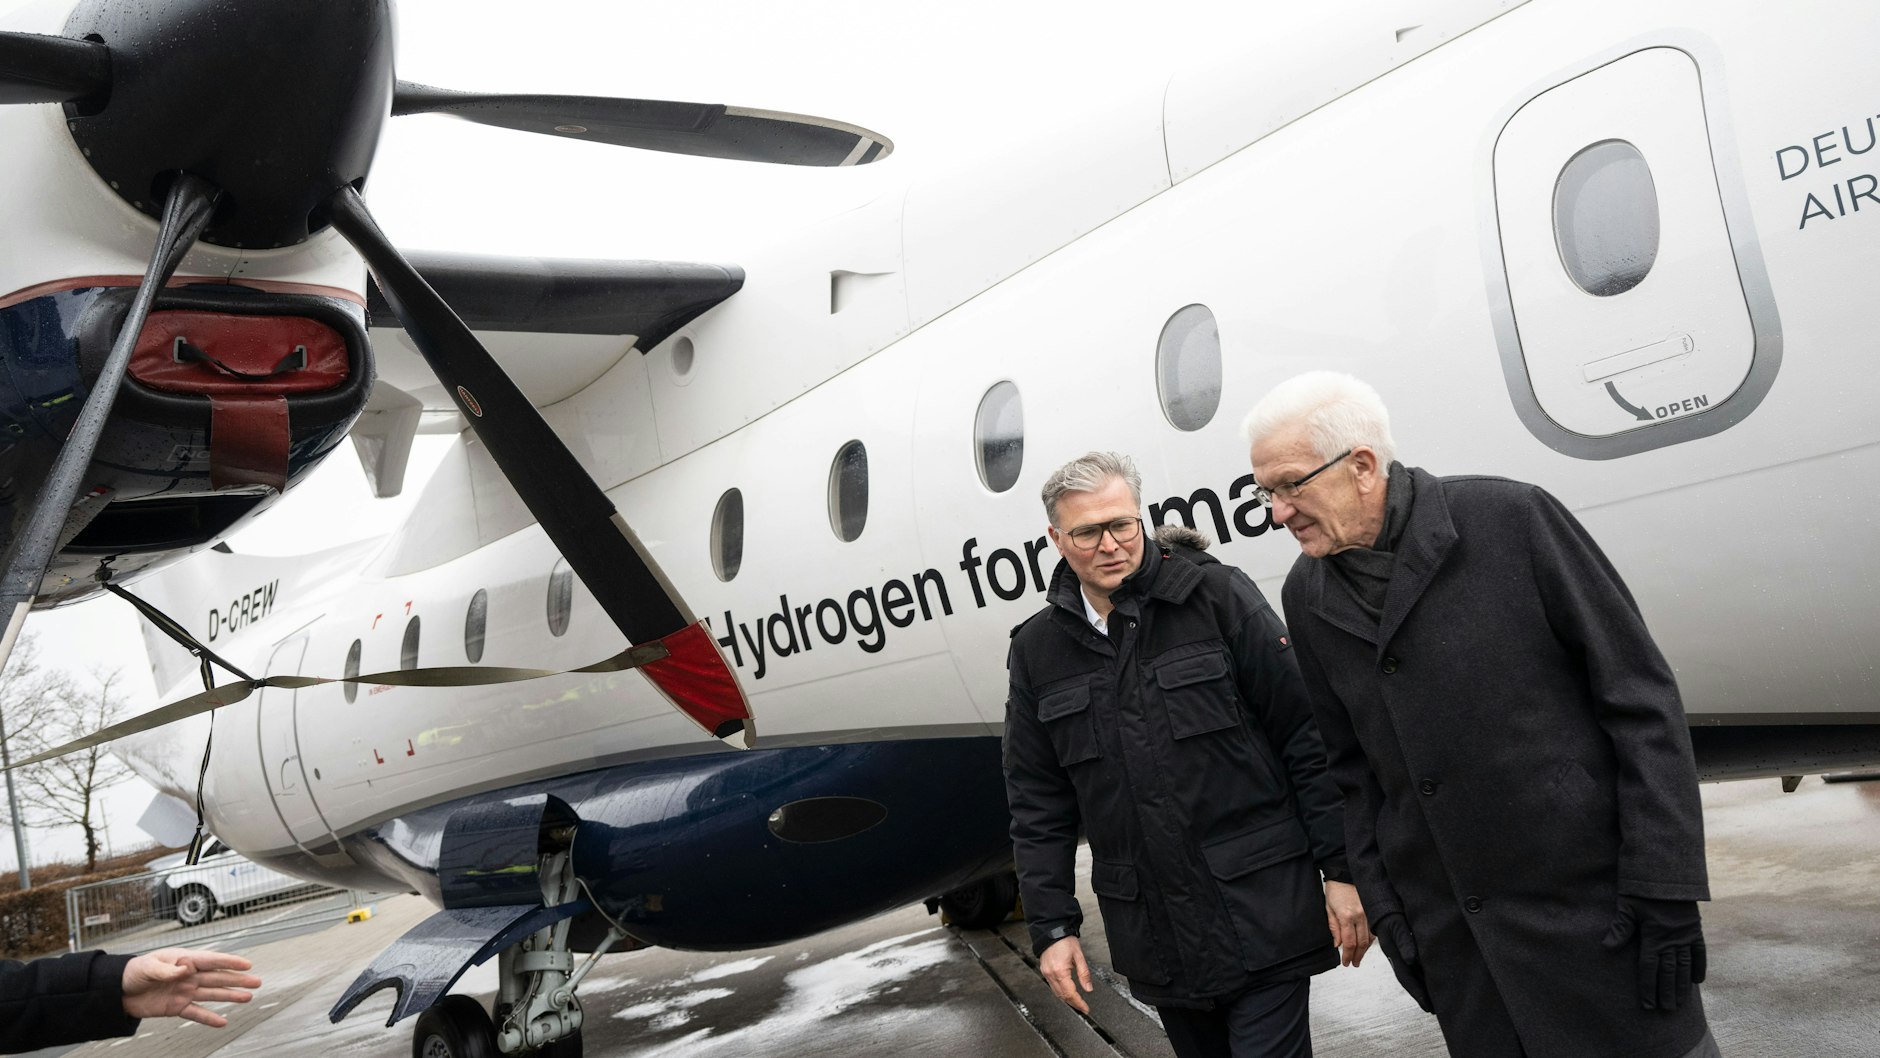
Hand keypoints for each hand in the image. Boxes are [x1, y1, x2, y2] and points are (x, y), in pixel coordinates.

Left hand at [121, 948, 261, 1026]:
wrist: (117, 991)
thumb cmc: (133, 972)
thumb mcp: (149, 966)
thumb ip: (168, 970)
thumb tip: (186, 970)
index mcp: (183, 961)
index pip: (211, 960)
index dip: (230, 962)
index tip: (247, 964)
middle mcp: (188, 976)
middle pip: (217, 978)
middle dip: (237, 980)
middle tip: (256, 982)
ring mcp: (185, 992)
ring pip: (212, 995)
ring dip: (230, 996)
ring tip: (247, 997)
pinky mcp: (177, 1007)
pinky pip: (196, 1013)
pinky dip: (209, 1018)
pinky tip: (223, 1021)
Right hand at [1038, 936, 1093, 1013]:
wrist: (1051, 931)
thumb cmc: (1065, 940)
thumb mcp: (1079, 956)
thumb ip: (1084, 974)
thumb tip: (1088, 988)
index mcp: (1060, 971)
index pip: (1070, 993)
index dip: (1079, 1003)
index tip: (1086, 1008)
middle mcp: (1051, 974)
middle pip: (1063, 996)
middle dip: (1074, 1003)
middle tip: (1083, 1008)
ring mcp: (1046, 973)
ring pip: (1056, 993)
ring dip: (1067, 999)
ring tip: (1076, 1002)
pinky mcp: (1044, 971)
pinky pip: (1052, 986)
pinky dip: (1060, 992)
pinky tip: (1066, 993)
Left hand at [1323, 880, 1372, 966]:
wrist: (1345, 873)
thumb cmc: (1335, 890)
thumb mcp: (1328, 909)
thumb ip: (1334, 928)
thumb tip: (1338, 945)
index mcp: (1346, 916)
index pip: (1349, 942)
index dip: (1348, 955)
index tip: (1346, 962)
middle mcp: (1360, 916)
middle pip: (1361, 943)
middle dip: (1357, 956)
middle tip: (1353, 963)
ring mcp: (1368, 913)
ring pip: (1370, 938)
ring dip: (1365, 950)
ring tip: (1359, 958)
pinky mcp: (1373, 910)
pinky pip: (1374, 929)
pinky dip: (1371, 940)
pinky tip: (1366, 945)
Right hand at [1373, 913, 1432, 1012]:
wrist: (1382, 900)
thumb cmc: (1390, 911)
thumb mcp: (1398, 924)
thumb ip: (1405, 940)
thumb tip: (1411, 960)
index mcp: (1394, 953)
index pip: (1407, 978)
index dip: (1417, 993)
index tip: (1428, 1006)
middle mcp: (1397, 955)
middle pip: (1409, 979)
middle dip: (1421, 994)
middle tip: (1433, 1008)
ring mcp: (1400, 951)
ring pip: (1412, 972)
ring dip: (1422, 985)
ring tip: (1434, 997)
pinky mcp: (1405, 945)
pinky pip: (1414, 963)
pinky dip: (1422, 972)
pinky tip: (1429, 976)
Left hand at [1602, 896, 1705, 1010]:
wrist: (1668, 872)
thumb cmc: (1642, 888)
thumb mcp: (1627, 905)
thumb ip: (1620, 927)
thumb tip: (1606, 947)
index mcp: (1654, 935)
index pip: (1650, 967)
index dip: (1648, 987)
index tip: (1647, 1004)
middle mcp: (1672, 939)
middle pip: (1669, 971)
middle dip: (1666, 992)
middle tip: (1666, 1010)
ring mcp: (1686, 935)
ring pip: (1685, 966)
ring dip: (1682, 985)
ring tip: (1680, 1003)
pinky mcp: (1695, 929)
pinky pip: (1699, 952)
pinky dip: (1699, 966)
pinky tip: (1697, 981)